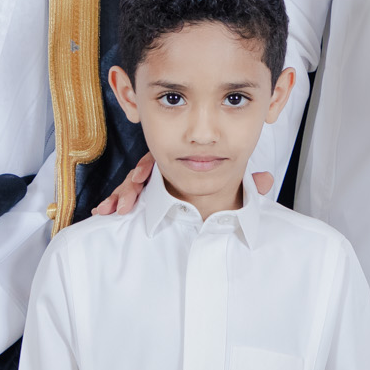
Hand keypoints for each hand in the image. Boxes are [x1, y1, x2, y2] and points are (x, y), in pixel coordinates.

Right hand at [90, 153, 273, 214]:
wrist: (207, 199)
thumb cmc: (216, 182)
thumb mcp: (232, 182)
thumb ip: (247, 184)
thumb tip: (266, 180)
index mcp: (180, 157)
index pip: (160, 158)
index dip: (147, 167)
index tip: (141, 176)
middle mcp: (161, 167)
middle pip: (140, 171)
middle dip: (130, 186)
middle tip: (125, 202)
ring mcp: (151, 183)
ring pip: (131, 186)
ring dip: (120, 196)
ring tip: (112, 210)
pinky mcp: (143, 197)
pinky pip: (127, 198)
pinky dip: (115, 203)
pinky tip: (103, 212)